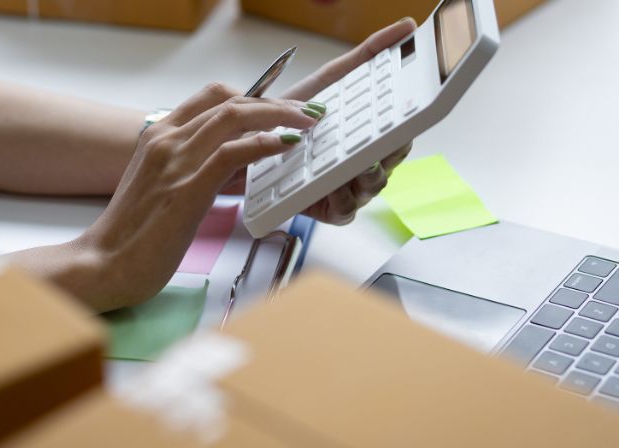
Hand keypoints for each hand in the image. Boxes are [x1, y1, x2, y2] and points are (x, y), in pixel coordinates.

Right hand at [50, 84, 320, 311]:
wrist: (103, 264)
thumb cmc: (132, 235)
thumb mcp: (163, 189)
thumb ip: (192, 170)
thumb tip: (233, 169)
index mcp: (158, 136)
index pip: (211, 98)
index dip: (252, 97)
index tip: (279, 109)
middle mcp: (166, 139)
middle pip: (229, 100)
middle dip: (274, 102)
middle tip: (305, 114)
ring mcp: (175, 161)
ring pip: (235, 117)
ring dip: (279, 115)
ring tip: (306, 124)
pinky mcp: (187, 188)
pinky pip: (233, 153)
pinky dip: (264, 143)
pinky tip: (285, 145)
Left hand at [282, 18, 416, 224]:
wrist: (248, 138)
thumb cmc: (292, 113)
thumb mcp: (330, 80)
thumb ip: (367, 55)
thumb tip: (404, 27)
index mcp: (368, 137)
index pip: (399, 134)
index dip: (407, 129)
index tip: (409, 118)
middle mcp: (362, 163)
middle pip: (389, 163)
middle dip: (392, 154)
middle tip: (389, 142)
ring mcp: (347, 187)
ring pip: (371, 187)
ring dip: (370, 178)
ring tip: (364, 165)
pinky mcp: (326, 208)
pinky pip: (344, 210)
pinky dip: (343, 200)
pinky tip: (336, 188)